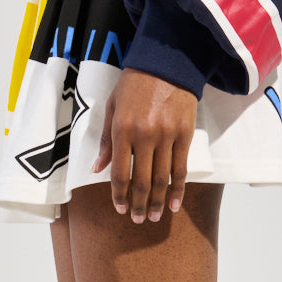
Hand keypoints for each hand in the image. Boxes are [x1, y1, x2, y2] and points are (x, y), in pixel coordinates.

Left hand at [92, 68, 196, 222]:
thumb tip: (97, 169)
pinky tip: (175, 204)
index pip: (120, 173)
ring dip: (159, 202)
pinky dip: (178, 189)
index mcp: (122, 129)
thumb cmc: (134, 84)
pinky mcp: (185, 134)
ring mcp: (166, 136)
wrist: (167, 61)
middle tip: (139, 220)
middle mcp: (144, 136)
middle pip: (142, 181)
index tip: (120, 209)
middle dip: (139, 205)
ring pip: (163, 179)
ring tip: (156, 217)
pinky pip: (181, 168)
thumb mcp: (112, 106)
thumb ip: (106, 140)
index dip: (119, 195)